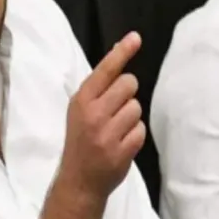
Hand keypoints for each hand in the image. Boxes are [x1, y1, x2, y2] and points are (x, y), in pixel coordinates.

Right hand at [59, 32, 144, 197]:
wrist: (78, 181)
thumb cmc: (79, 141)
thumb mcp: (79, 111)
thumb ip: (97, 88)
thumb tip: (117, 55)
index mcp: (80, 101)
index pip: (104, 71)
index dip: (121, 53)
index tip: (135, 38)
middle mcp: (93, 114)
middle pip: (128, 84)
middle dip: (127, 92)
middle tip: (115, 107)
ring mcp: (107, 134)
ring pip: (136, 108)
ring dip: (130, 117)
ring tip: (115, 129)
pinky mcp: (122, 150)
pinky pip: (140, 130)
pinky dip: (134, 135)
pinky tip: (120, 143)